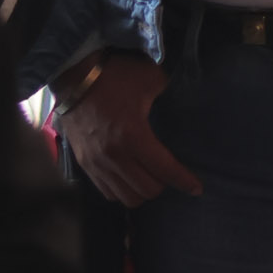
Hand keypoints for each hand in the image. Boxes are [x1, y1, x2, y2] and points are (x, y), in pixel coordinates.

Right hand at [57, 52, 201, 207]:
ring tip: (150, 178)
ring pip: (126, 197)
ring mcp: (96, 163)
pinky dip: (122, 190)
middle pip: (147, 190)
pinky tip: (130, 179)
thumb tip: (175, 103)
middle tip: (169, 172)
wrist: (75, 77)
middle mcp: (114, 156)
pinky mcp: (84, 164)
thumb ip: (167, 95)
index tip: (197, 189)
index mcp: (134, 136)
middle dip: (164, 184)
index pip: (164, 169)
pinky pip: (107, 192)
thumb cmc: (115, 76)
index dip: (184, 181)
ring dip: (142, 191)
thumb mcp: (151, 79)